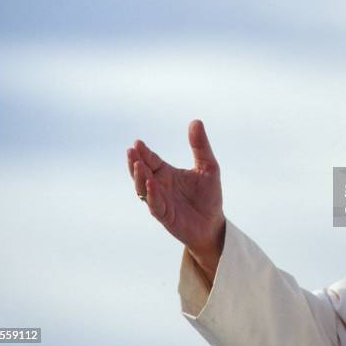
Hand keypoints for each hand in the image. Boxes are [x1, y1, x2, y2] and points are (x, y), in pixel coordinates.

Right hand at [127, 120, 224, 282]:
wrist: (213, 223)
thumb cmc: (208, 195)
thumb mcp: (209, 166)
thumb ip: (200, 146)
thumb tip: (196, 121)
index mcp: (167, 173)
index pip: (152, 160)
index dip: (144, 152)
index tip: (138, 142)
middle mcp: (159, 185)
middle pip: (142, 172)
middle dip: (135, 162)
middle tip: (131, 151)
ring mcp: (160, 201)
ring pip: (143, 188)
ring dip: (139, 177)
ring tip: (138, 165)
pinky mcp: (165, 215)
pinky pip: (155, 205)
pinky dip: (152, 195)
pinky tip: (151, 184)